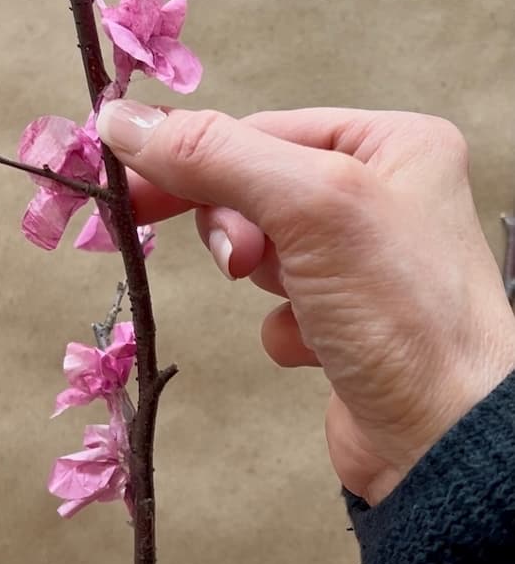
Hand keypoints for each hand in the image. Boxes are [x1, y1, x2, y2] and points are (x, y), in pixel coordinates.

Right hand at [96, 101, 514, 504]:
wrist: (445, 444)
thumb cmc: (401, 311)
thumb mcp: (308, 206)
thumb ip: (212, 154)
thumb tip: (118, 119)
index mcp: (392, 144)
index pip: (264, 130)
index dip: (196, 157)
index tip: (130, 186)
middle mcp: (385, 195)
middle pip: (258, 186)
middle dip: (237, 225)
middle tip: (235, 261)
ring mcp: (366, 262)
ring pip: (265, 246)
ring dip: (264, 273)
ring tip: (298, 300)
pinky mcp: (347, 321)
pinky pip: (282, 304)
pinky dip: (285, 324)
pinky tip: (318, 345)